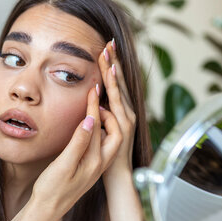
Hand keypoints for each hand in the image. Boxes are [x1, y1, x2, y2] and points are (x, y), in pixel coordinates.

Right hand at [31, 85, 121, 217]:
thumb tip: (91, 119)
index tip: (92, 88)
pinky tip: (90, 123)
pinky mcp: (91, 166)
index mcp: (96, 160)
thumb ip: (79, 142)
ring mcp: (97, 164)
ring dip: (106, 118)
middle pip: (115, 130)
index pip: (99, 126)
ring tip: (99, 102)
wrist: (47, 210)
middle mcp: (101, 162)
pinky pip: (102, 142)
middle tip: (101, 95)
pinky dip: (99, 127)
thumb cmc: (52, 189)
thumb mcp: (64, 165)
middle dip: (111, 109)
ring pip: (109, 136)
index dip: (96, 105)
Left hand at [98, 39, 136, 180]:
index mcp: (120, 110)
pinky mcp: (123, 135)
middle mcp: (127, 114)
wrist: (117, 176)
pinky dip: (110, 106)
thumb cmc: (105, 150)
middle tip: (109, 44)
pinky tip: (103, 95)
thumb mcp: (101, 126)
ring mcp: (127, 124)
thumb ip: (99, 112)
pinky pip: (115, 118)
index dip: (111, 64)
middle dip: (115, 64)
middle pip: (120, 84)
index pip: (115, 83)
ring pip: (120, 97)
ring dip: (115, 80)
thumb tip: (93, 97)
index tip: (106, 46)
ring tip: (110, 62)